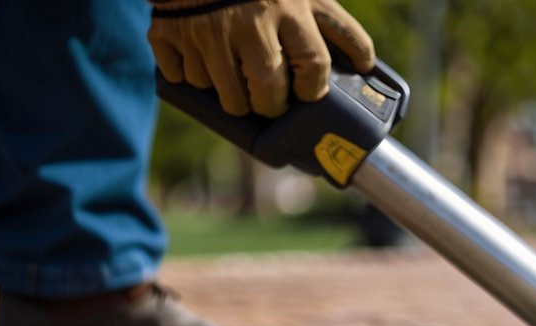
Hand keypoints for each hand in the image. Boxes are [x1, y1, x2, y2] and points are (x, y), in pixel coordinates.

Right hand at [149, 0, 374, 117]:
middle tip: (271, 101)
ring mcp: (207, 29)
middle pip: (268, 92)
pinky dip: (192, 77)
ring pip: (227, 97)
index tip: (307, 94)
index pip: (313, 65)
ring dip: (234, 99)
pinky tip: (201, 59)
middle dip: (271, 106)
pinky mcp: (168, 32)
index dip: (312, 90)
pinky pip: (185, 79)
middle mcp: (249, 21)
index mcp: (289, 8)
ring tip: (237, 80)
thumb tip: (367, 66)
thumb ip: (336, 26)